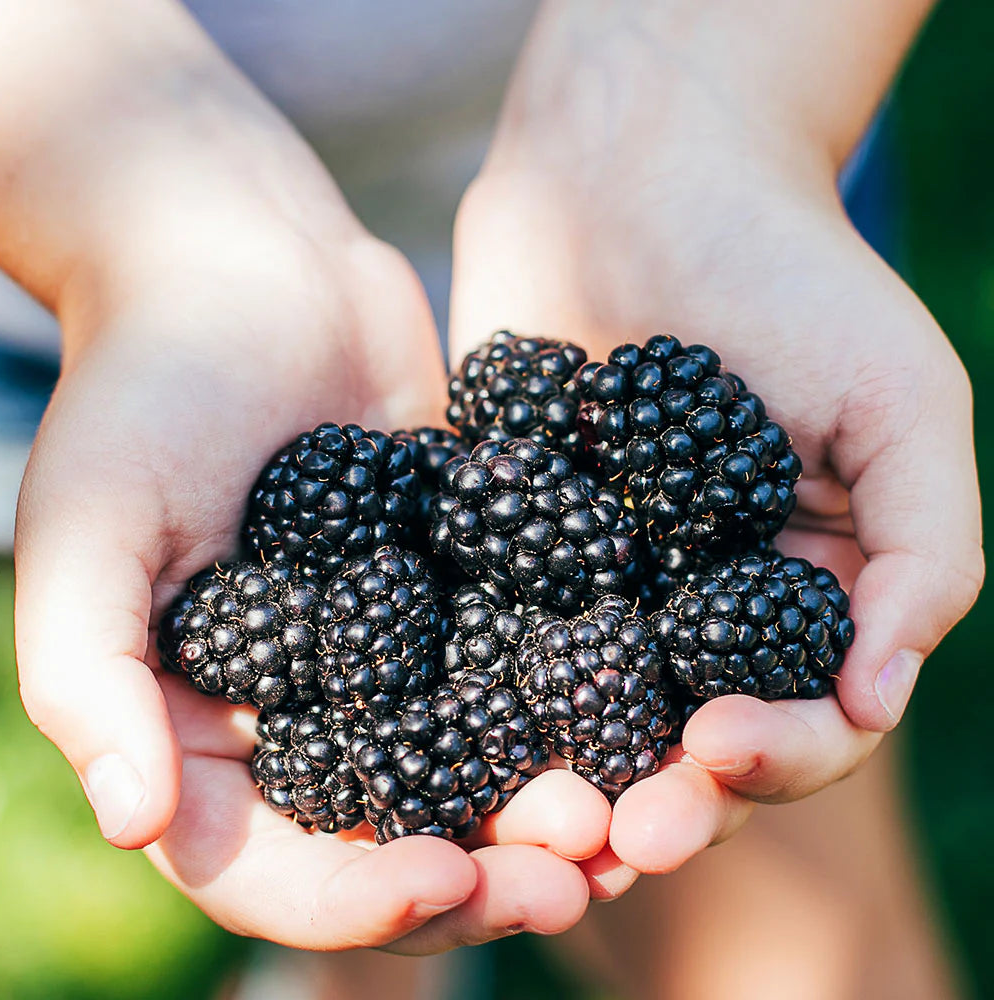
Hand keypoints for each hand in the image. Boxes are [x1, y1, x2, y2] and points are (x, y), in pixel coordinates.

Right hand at [4, 0, 612, 939]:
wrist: (253, 267)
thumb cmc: (147, 388)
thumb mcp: (86, 527)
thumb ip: (89, 676)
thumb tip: (135, 824)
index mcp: (207, 727)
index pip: (273, 866)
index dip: (356, 902)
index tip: (447, 888)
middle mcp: (309, 709)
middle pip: (400, 836)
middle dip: (490, 870)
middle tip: (583, 867)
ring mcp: (398, 652)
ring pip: (483, 768)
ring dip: (558, 803)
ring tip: (640, 814)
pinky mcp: (468, 585)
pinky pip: (528, 662)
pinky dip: (587, 700)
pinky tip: (658, 714)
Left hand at [450, 1, 982, 877]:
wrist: (645, 174)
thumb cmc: (794, 274)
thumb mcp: (902, 403)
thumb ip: (920, 550)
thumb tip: (877, 693)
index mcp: (789, 593)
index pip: (793, 716)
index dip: (770, 759)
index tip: (719, 755)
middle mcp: (687, 605)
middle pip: (675, 741)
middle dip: (654, 799)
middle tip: (613, 837)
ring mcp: (585, 581)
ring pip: (570, 716)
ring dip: (553, 781)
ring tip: (527, 823)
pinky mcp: (494, 541)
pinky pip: (477, 630)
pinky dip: (463, 690)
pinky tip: (433, 736)